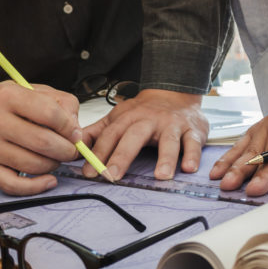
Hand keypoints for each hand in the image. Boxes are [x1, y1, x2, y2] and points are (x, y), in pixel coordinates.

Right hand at [0, 71, 81, 194]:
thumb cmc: (1, 101)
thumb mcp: (30, 89)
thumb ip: (60, 103)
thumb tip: (75, 130)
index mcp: (7, 97)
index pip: (50, 114)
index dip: (70, 127)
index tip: (75, 133)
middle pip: (44, 143)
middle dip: (66, 150)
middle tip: (71, 150)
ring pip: (33, 165)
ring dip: (53, 165)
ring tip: (55, 157)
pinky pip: (14, 186)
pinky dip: (36, 187)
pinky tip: (48, 179)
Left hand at [80, 89, 207, 180]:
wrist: (176, 92)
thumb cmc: (144, 111)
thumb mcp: (118, 117)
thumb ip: (97, 132)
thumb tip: (74, 144)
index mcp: (128, 118)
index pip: (110, 135)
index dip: (98, 153)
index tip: (89, 172)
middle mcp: (149, 120)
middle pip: (134, 137)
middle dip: (122, 156)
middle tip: (113, 176)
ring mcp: (172, 125)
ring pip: (168, 141)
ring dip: (165, 159)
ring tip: (161, 176)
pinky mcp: (192, 130)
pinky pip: (193, 143)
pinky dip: (192, 155)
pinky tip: (189, 168)